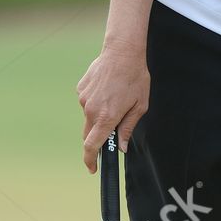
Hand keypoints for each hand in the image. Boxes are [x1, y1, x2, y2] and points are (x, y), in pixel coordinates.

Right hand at [77, 44, 149, 171]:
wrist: (122, 52)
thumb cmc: (135, 79)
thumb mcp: (140, 106)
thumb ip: (128, 128)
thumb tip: (122, 147)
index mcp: (107, 117)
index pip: (92, 146)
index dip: (90, 160)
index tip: (92, 168)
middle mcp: (91, 110)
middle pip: (88, 134)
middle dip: (97, 138)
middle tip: (111, 130)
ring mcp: (83, 99)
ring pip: (88, 117)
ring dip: (99, 116)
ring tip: (115, 99)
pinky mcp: (80, 89)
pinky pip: (87, 102)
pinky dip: (96, 102)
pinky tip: (108, 89)